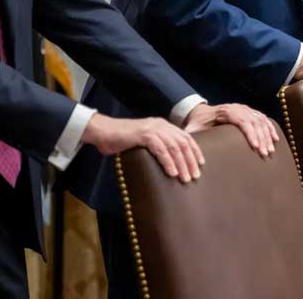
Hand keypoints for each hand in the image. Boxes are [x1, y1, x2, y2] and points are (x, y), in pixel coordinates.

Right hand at [82, 114, 203, 182]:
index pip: (185, 137)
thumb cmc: (122, 140)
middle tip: (195, 176)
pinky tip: (172, 172)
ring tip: (186, 178)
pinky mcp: (143, 135)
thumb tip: (171, 163)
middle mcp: (161, 125)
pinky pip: (160, 149)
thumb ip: (158, 147)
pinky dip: (168, 162)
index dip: (195, 151)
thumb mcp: (145, 141)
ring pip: (174, 147)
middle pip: (183, 143)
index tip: (201, 164)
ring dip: (182, 164)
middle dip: (191, 161)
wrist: (102, 132)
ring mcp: (152, 129)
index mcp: (163, 126)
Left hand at [184, 103, 278, 157]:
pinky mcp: (249, 113)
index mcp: (226, 111)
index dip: (250, 134)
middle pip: (254, 122)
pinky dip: (270, 128)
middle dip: (262, 138)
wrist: (201, 113)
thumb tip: (188, 147)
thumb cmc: (197, 123)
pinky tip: (275, 139)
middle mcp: (238, 108)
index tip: (256, 147)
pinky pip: (263, 119)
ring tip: (270, 150)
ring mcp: (245, 109)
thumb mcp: (192, 128)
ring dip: (267, 135)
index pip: (243, 121)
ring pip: (261, 120)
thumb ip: (191, 136)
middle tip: (265, 153)